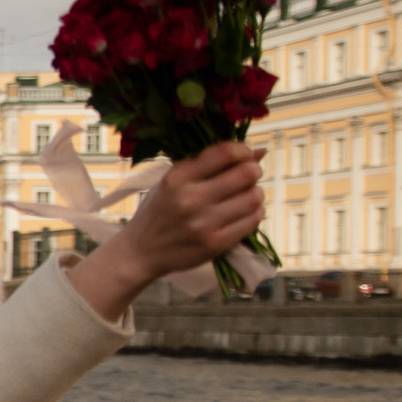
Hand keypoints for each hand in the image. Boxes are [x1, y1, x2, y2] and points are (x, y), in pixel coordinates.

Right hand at [69, 142, 266, 320]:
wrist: (141, 251)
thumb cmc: (160, 211)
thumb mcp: (173, 181)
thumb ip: (209, 164)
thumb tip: (259, 152)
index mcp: (177, 178)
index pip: (224, 153)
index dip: (242, 150)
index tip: (244, 154)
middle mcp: (191, 199)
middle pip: (245, 174)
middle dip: (253, 170)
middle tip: (250, 175)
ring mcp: (204, 223)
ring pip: (253, 198)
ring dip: (255, 193)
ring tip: (246, 195)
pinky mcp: (216, 243)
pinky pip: (252, 220)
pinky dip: (254, 213)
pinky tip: (244, 212)